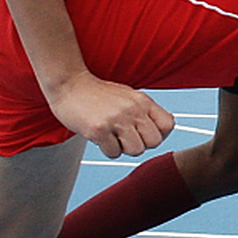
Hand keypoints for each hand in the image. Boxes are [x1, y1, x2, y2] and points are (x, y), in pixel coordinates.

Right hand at [46, 71, 174, 157]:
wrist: (69, 84)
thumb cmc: (98, 94)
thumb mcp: (129, 96)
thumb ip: (146, 110)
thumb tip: (167, 127)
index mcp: (142, 100)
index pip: (168, 125)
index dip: (159, 134)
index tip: (144, 134)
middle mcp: (133, 109)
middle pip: (154, 142)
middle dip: (141, 144)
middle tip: (125, 136)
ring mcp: (117, 119)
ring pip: (136, 151)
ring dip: (123, 148)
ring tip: (112, 136)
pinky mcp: (99, 129)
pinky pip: (114, 153)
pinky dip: (107, 149)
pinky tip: (99, 136)